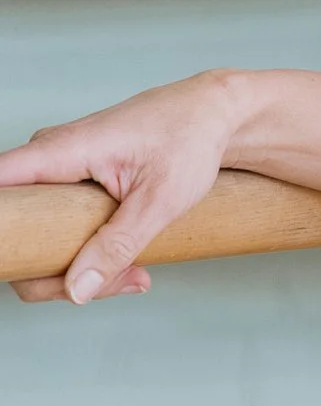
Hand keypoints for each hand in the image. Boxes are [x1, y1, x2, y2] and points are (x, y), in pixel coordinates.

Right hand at [0, 72, 245, 303]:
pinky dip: (91, 255)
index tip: (27, 262)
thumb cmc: (190, 137)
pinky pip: (60, 229)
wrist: (214, 115)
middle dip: (58, 273)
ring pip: (41, 237)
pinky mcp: (72, 185)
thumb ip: (116, 246)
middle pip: (20, 232)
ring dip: (81, 269)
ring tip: (135, 275)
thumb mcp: (159, 199)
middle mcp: (48, 158)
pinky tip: (130, 266)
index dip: (5, 232)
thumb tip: (77, 290)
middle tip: (117, 282)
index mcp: (60, 150)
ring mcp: (58, 172)